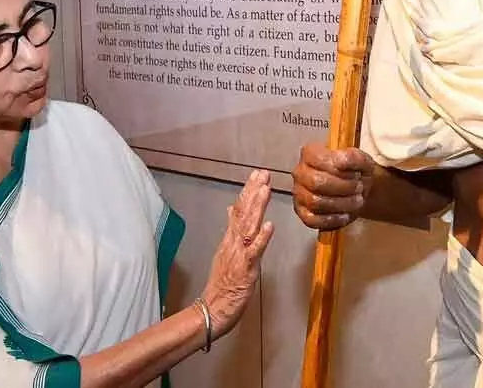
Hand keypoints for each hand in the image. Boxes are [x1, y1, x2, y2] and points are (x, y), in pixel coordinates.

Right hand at [201, 169, 273, 337]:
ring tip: (265, 189)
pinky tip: (270, 226)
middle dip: (253, 192)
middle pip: (243, 213)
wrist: (212, 310)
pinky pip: (254, 252)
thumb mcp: (224, 252)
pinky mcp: (245, 269)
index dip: (248, 191)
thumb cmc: (222, 284)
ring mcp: (238, 255)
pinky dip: (262, 238)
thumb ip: (230, 230)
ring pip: (248, 227)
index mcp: (230, 239)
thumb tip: (229, 208)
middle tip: (263, 173)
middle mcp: (233, 243)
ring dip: (257, 207)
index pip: (238, 210)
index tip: (257, 174)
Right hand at [291, 144, 373, 229]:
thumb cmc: (355, 172)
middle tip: (359, 188)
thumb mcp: (361, 160)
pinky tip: (345, 215)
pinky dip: (332, 219)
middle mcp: (300, 173)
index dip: (339, 167)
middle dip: (343, 187)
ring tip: (357, 201)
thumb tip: (342, 161)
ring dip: (341, 203)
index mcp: (310, 154)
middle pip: (317, 182)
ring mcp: (299, 194)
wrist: (358, 190)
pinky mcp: (303, 213)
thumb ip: (353, 157)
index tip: (356, 173)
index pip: (318, 159)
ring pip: (315, 202)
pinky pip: (313, 220)